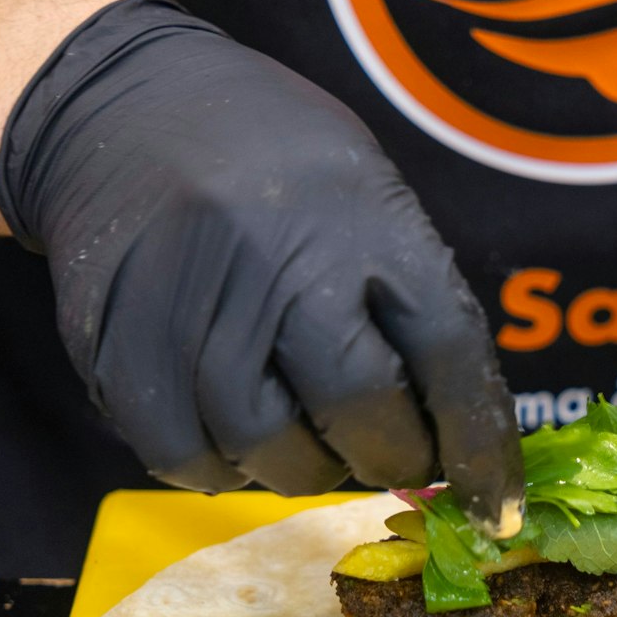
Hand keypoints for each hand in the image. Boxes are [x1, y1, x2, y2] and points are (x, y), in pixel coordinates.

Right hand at [0, 0, 523, 534]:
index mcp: (364, 216)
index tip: (498, 510)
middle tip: (389, 456)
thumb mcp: (367, 192)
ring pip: (268, 447)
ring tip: (311, 439)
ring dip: (306, 470)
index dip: (482, 446)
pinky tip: (238, 440)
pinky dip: (223, 469)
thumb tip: (455, 442)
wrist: (123, 106)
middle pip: (359, 406)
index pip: (450, 352)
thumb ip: (412, 302)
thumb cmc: (275, 163)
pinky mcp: (118, 343)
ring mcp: (192, 302)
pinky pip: (182, 455)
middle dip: (391, 458)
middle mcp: (280, 258)